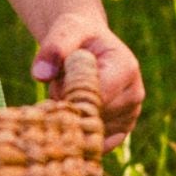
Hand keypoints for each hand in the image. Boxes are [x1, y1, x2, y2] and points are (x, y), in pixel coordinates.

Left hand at [32, 11, 143, 151]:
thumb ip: (53, 48)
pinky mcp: (122, 131)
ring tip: (69, 94)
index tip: (56, 83)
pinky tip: (72, 115)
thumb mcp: (65, 31)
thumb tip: (40, 75)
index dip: (68, 95)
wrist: (88, 45)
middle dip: (69, 107)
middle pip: (92, 116)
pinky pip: (96, 144)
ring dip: (72, 119)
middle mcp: (134, 95)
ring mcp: (131, 115)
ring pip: (91, 132)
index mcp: (126, 68)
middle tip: (59, 87)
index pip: (94, 97)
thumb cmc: (76, 35)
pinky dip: (80, 134)